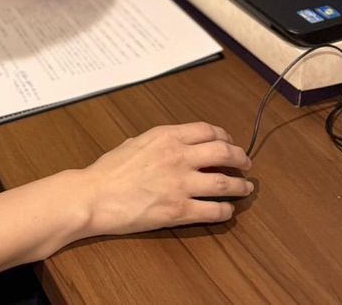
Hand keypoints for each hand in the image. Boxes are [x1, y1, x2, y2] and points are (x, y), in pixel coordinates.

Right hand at [78, 121, 253, 235]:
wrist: (96, 195)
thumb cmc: (110, 169)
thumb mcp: (136, 142)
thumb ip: (160, 142)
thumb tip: (176, 146)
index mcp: (166, 136)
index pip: (207, 130)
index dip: (225, 137)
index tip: (230, 143)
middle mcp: (178, 156)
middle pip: (223, 152)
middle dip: (240, 158)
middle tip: (246, 164)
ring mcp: (181, 184)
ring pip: (225, 183)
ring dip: (240, 186)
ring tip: (246, 188)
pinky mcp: (179, 210)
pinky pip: (213, 210)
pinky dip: (226, 211)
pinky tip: (227, 210)